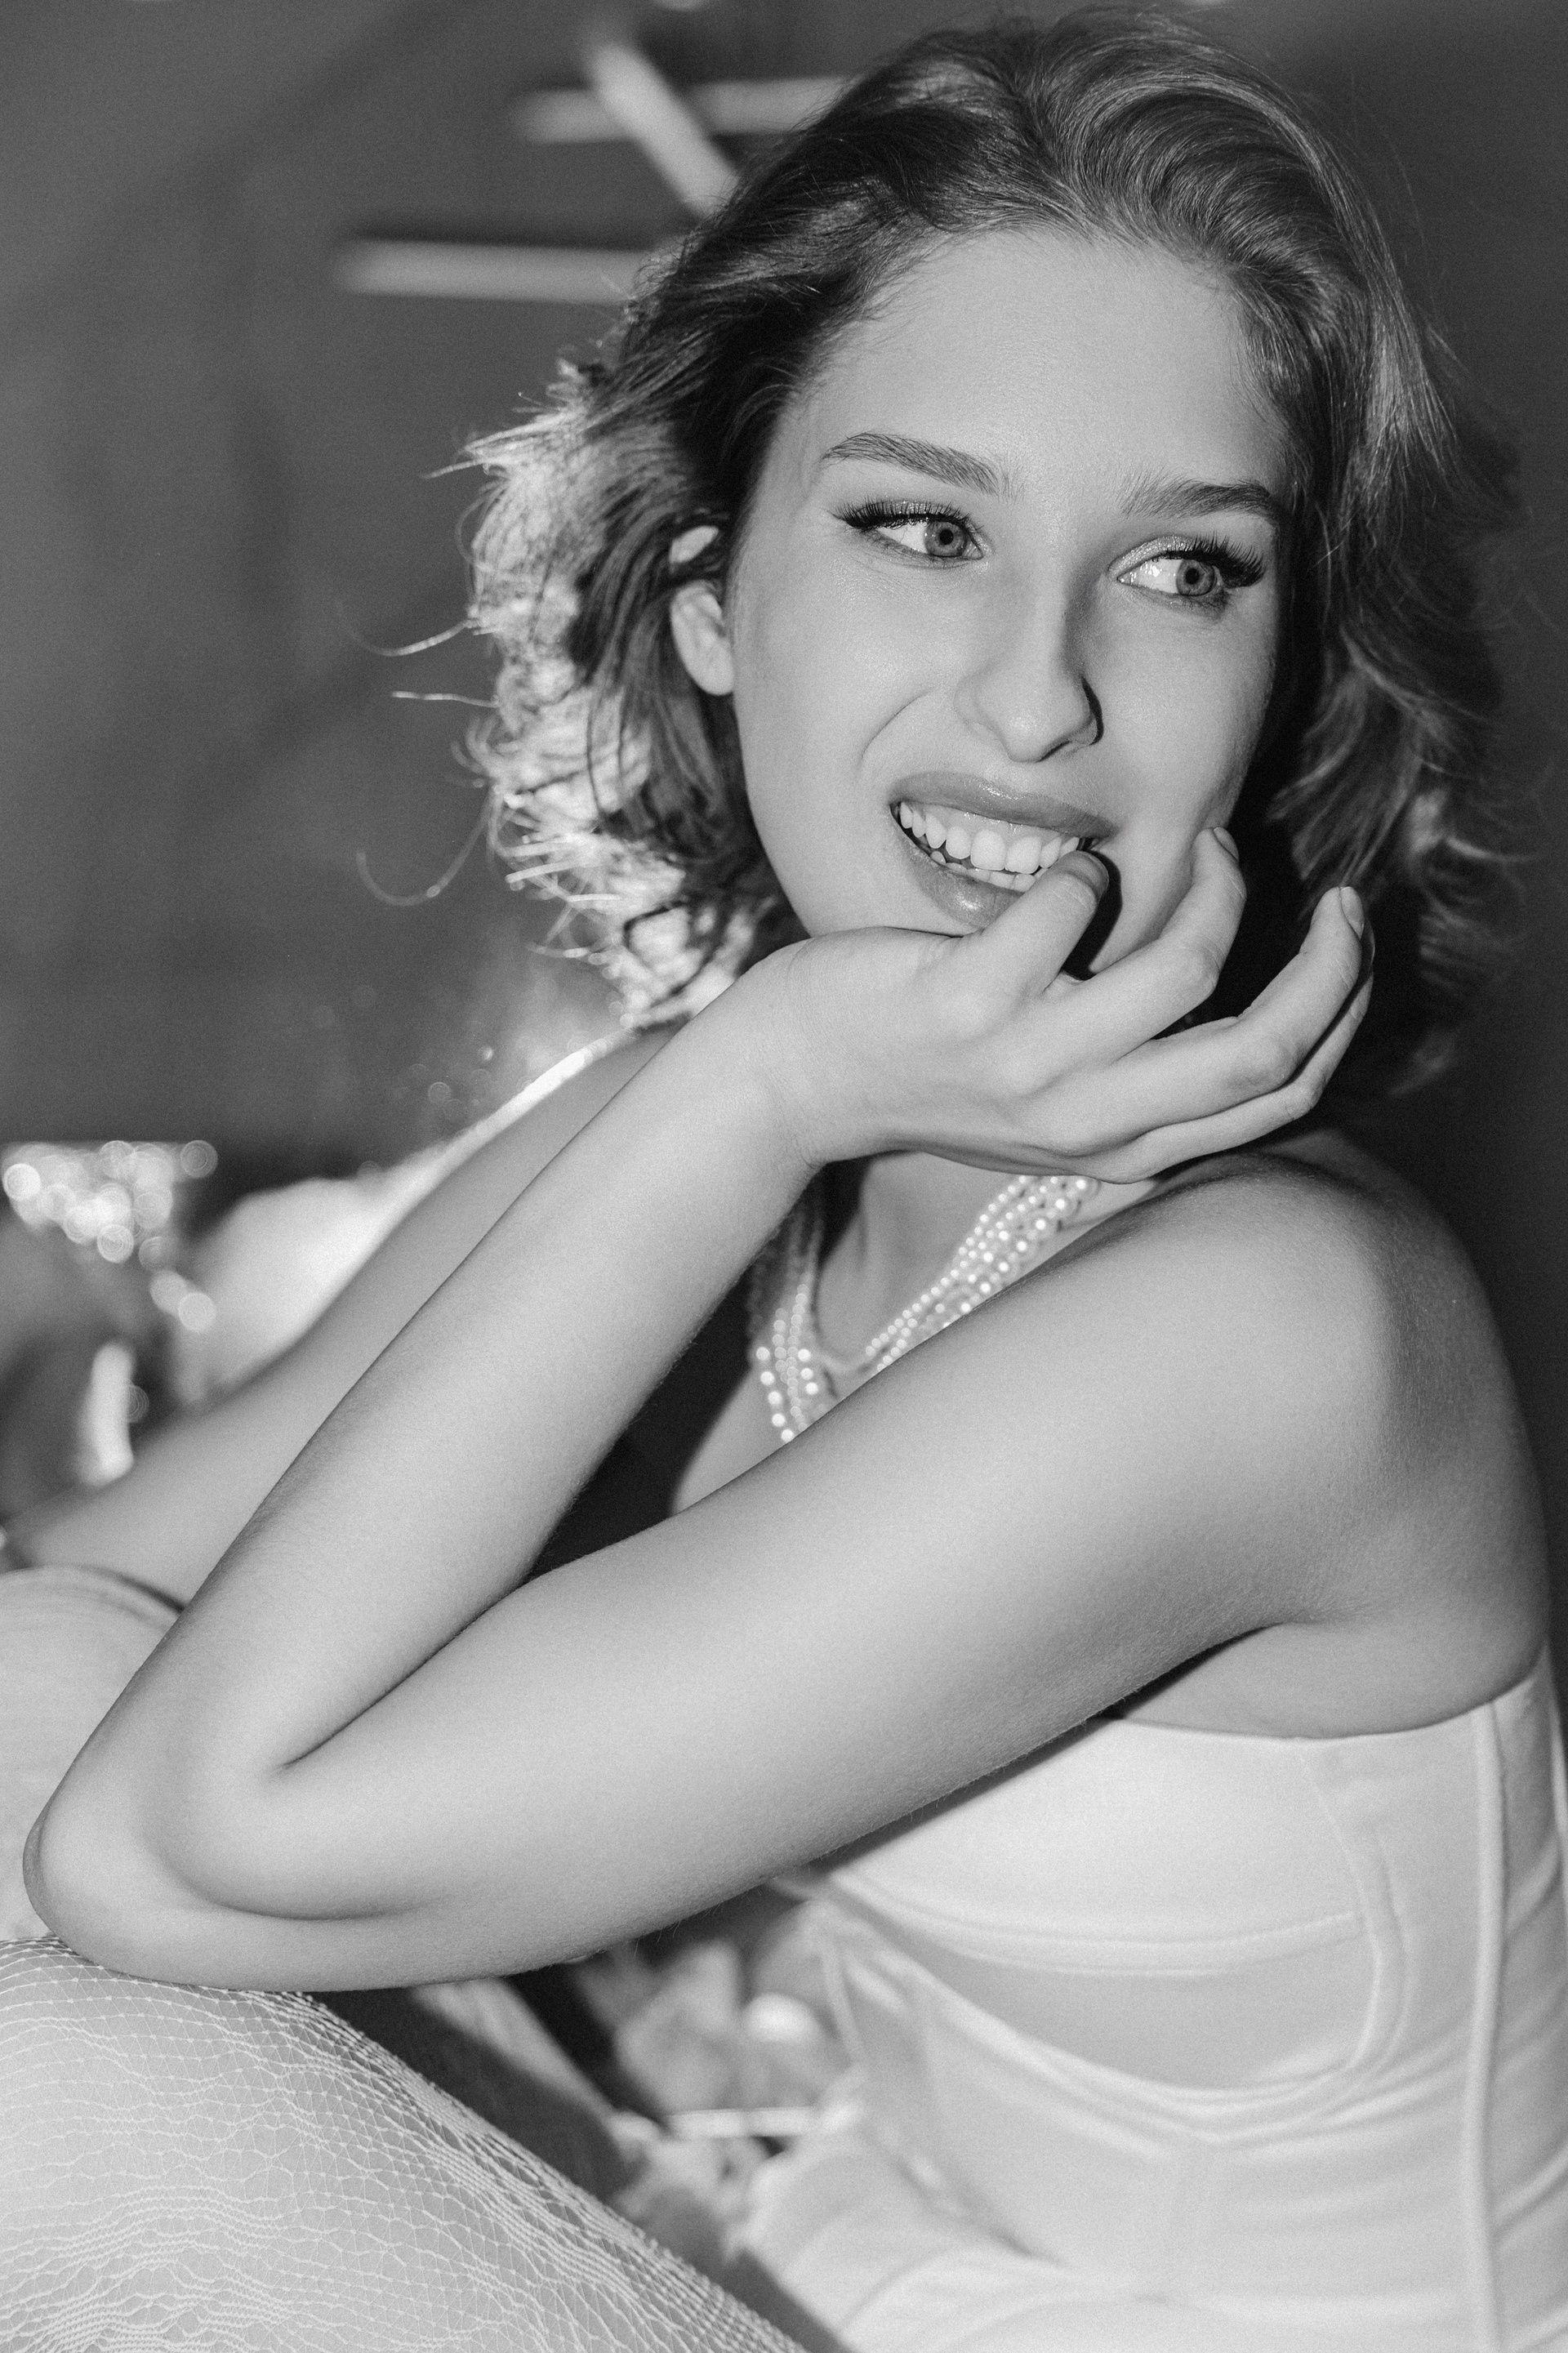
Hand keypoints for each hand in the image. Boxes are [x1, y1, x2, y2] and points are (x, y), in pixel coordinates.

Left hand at [738, 829, 1371, 1180]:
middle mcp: (1086, 1120)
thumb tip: (1240, 995)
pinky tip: (1065, 872)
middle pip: (1264, 1054)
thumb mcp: (1050, 1104)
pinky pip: (1071, 908)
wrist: (791, 1085)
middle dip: (1332, 967)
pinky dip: (1085, 867)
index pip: (1279, 1097)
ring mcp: (1029, 1065)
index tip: (1348, 940)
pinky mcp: (969, 1004)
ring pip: (1189, 970)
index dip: (1341, 1014)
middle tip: (1338, 896)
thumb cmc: (929, 1074)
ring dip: (1218, 887)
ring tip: (1204, 846)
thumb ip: (1138, 1072)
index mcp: (1122, 1145)